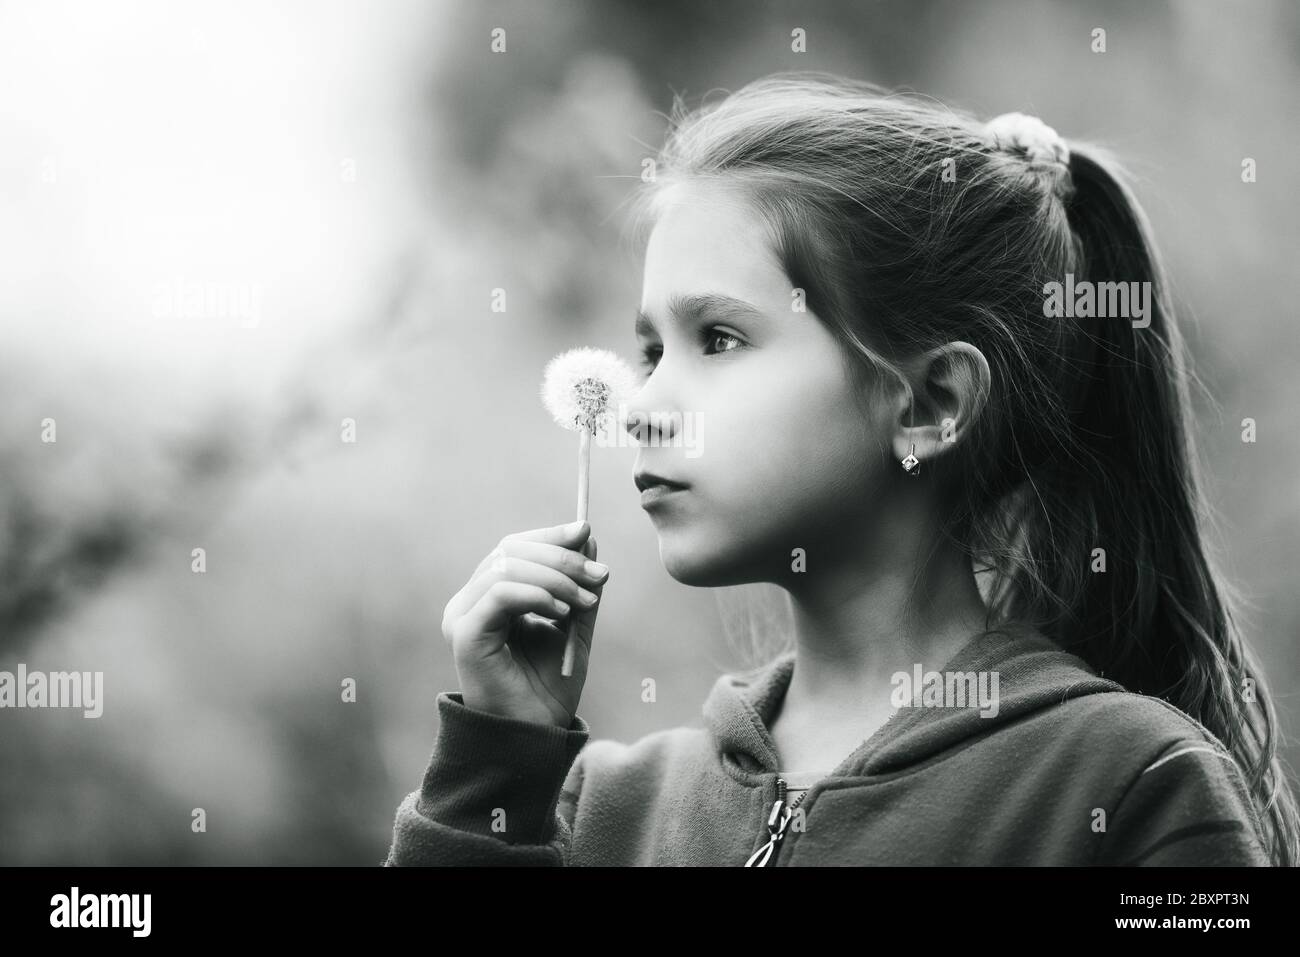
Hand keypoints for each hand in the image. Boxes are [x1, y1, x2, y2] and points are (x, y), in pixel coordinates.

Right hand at [441, 520, 607, 727]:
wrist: (536, 735)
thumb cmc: (550, 687)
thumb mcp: (574, 625)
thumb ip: (577, 584)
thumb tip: (587, 536)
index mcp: (489, 596)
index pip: (514, 547)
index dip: (551, 535)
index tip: (587, 533)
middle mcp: (469, 601)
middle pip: (510, 549)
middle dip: (561, 556)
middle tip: (599, 574)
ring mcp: (462, 616)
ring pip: (506, 566)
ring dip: (556, 578)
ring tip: (586, 602)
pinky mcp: (464, 634)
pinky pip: (500, 593)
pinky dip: (537, 594)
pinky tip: (562, 612)